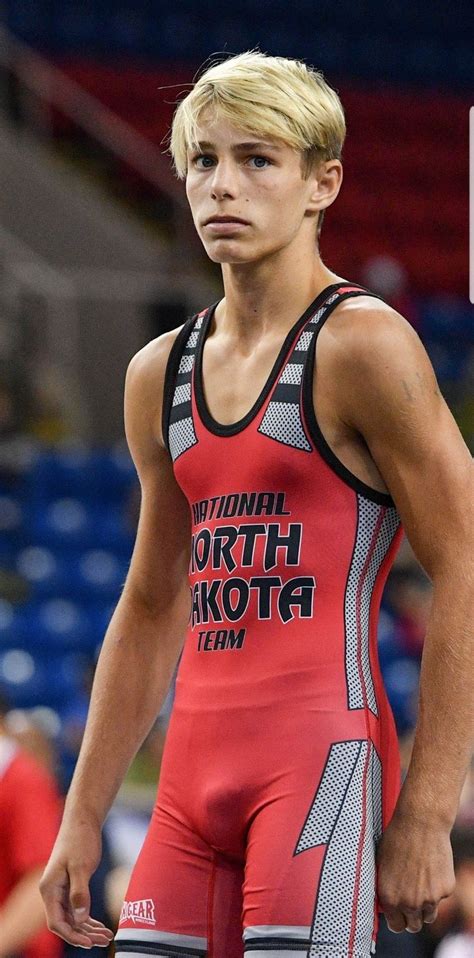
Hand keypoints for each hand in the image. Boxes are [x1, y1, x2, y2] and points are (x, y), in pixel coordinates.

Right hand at [39, 818, 113, 947]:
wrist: (82, 820)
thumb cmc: (80, 839)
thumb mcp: (81, 866)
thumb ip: (80, 893)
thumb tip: (81, 919)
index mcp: (49, 889)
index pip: (56, 923)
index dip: (72, 935)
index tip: (89, 943)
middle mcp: (52, 892)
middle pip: (65, 923)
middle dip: (84, 935)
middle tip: (104, 940)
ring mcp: (61, 889)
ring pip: (73, 918)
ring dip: (88, 929)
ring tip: (107, 936)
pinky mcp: (71, 885)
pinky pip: (78, 909)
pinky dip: (89, 918)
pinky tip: (101, 926)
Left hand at [376, 811, 455, 933]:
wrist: (421, 823)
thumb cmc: (397, 839)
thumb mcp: (382, 866)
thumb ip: (386, 889)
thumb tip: (387, 904)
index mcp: (390, 899)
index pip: (396, 926)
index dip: (398, 920)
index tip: (399, 914)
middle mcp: (410, 903)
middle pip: (414, 926)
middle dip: (412, 917)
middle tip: (411, 903)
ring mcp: (431, 898)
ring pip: (430, 915)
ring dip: (426, 906)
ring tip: (421, 883)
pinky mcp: (446, 889)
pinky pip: (441, 896)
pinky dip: (438, 887)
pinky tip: (431, 868)